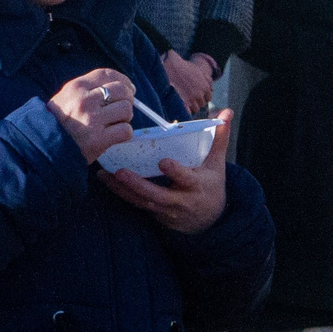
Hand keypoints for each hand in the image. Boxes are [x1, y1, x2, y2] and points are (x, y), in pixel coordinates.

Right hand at [51, 70, 135, 162]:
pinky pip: (125, 130)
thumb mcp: (67, 96)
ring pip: (126, 110)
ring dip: (125, 118)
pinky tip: (114, 135)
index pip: (108, 74)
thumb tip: (122, 86)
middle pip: (122, 91)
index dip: (123, 80)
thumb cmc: (58, 122)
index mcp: (77, 87)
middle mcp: (85, 100)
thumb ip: (89, 88)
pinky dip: (124, 133)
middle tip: (122, 109)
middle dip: (127, 99)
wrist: (45, 147)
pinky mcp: (98, 140)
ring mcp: (92, 120)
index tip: (129, 87)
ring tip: (113, 123)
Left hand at [103, 109, 231, 234]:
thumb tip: (227, 111)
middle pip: (157, 195)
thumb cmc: (211, 185)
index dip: (176, 171)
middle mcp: (181, 200)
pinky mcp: (155, 214)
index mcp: (197, 185)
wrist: (210, 220)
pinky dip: (121, 194)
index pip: (186, 178)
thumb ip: (220, 137)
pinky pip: (136, 205)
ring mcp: (166, 210)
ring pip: (142, 201)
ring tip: (105, 175)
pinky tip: (107, 182)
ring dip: (122, 190)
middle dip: (138, 185)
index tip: (163, 161)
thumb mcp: (217, 164)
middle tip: (121, 172)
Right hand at [161, 49, 215, 114]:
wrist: (173, 67)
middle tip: (189, 99)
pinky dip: (186, 111)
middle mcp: (200, 94)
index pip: (208, 98)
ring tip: (185, 103)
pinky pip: (188, 112)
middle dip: (197, 102)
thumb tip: (212, 89)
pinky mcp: (184, 102)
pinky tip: (182, 107)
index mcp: (205, 87)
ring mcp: (192, 99)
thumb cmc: (185, 68)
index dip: (202, 97)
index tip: (196, 96)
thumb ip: (207, 80)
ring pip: (195, 109)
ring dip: (191, 107)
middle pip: (201, 104)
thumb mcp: (199, 71)